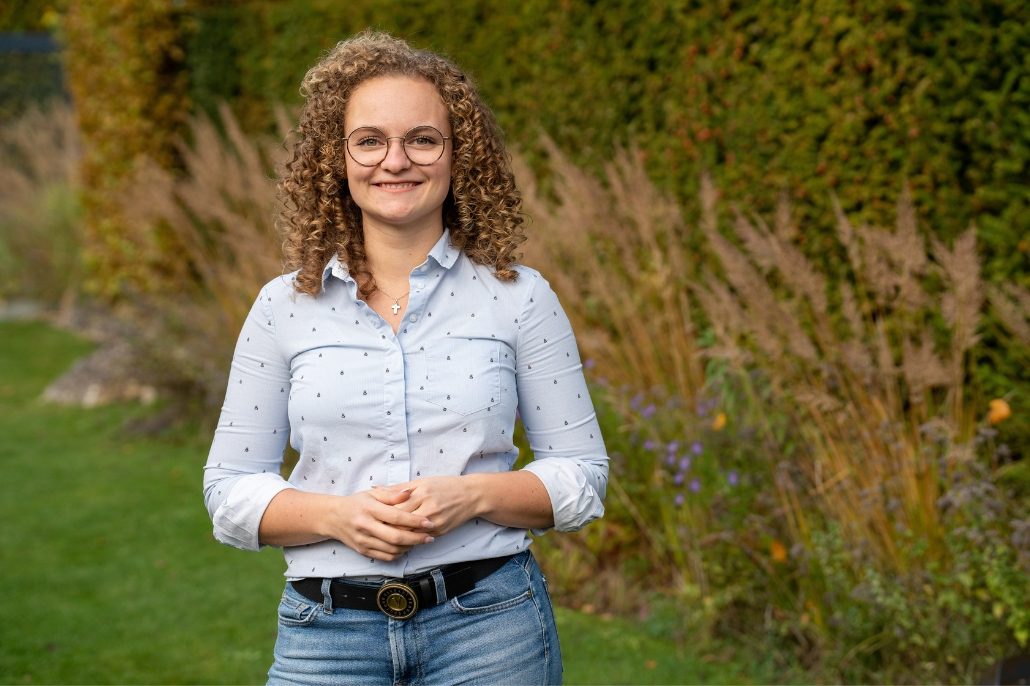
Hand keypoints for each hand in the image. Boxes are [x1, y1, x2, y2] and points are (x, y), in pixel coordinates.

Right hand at [320, 488, 435, 561]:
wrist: (333, 517)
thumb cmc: (357, 503)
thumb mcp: (373, 493)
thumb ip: (392, 494)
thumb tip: (410, 492)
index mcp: (369, 509)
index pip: (396, 517)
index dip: (414, 521)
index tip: (429, 522)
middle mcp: (366, 526)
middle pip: (395, 537)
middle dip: (416, 538)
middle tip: (430, 537)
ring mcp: (364, 541)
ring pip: (392, 549)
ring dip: (410, 547)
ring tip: (421, 541)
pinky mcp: (363, 551)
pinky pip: (385, 557)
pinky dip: (399, 554)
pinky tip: (407, 547)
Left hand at [380, 477, 480, 536]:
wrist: (471, 495)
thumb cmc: (445, 486)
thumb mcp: (421, 482)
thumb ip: (397, 488)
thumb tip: (375, 488)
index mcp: (421, 494)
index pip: (396, 509)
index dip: (381, 515)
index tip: (370, 517)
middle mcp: (428, 509)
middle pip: (401, 524)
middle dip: (386, 528)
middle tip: (372, 530)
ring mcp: (435, 522)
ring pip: (409, 535)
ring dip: (396, 537)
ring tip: (383, 537)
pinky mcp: (440, 531)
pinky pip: (420, 539)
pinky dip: (409, 540)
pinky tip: (400, 540)